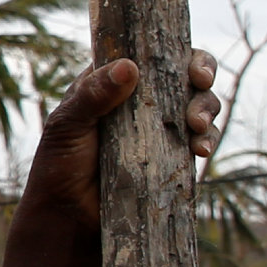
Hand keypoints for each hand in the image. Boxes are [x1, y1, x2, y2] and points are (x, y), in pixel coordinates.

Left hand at [16, 48, 220, 229]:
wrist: (69, 216)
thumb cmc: (60, 165)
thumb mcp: (68, 126)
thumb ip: (93, 96)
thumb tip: (129, 68)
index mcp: (111, 81)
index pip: (149, 53)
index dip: (175, 51)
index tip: (188, 64)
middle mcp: (139, 100)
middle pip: (182, 74)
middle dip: (201, 75)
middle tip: (200, 83)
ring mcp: (158, 127)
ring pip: (197, 104)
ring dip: (206, 108)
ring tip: (197, 126)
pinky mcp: (172, 155)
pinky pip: (199, 138)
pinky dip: (207, 138)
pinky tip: (201, 148)